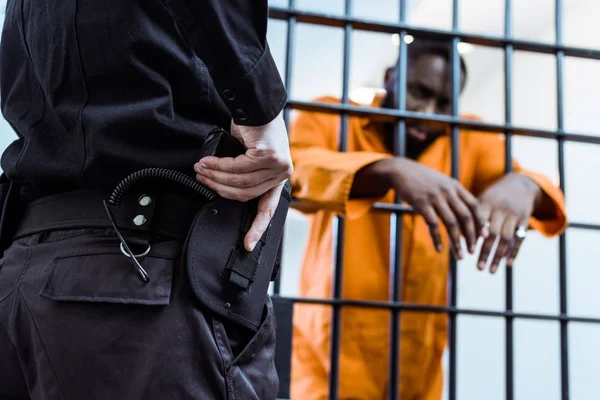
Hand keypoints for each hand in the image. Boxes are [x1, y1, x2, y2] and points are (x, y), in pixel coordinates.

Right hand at [194, 112, 292, 251]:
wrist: (256, 104)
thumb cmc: (253, 129)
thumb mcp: (250, 156)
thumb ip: (245, 174)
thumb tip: (223, 189)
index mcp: (278, 177)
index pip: (268, 208)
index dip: (257, 227)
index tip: (247, 245)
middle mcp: (282, 173)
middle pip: (245, 193)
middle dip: (219, 188)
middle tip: (201, 179)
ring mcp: (278, 165)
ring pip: (239, 181)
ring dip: (215, 176)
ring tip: (200, 169)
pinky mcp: (269, 156)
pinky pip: (237, 167)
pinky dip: (218, 166)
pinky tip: (207, 162)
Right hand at [385, 158, 486, 258]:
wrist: (401, 171)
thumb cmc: (423, 180)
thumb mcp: (442, 183)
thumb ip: (454, 195)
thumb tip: (467, 215)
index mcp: (455, 186)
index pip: (474, 205)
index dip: (481, 222)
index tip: (484, 236)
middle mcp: (448, 191)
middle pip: (465, 217)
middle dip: (471, 236)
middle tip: (473, 251)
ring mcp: (434, 197)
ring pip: (451, 223)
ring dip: (457, 242)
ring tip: (460, 256)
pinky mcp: (421, 204)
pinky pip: (433, 225)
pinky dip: (437, 239)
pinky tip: (439, 249)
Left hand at [476, 173, 540, 272]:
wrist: (520, 184)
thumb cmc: (493, 196)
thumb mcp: (481, 200)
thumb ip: (470, 216)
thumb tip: (456, 237)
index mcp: (486, 203)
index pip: (478, 223)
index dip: (473, 238)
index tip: (466, 252)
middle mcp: (500, 209)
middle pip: (492, 234)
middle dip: (485, 252)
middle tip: (478, 268)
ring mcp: (514, 215)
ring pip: (506, 238)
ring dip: (498, 256)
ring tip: (490, 271)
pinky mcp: (524, 220)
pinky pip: (520, 238)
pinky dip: (514, 252)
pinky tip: (507, 264)